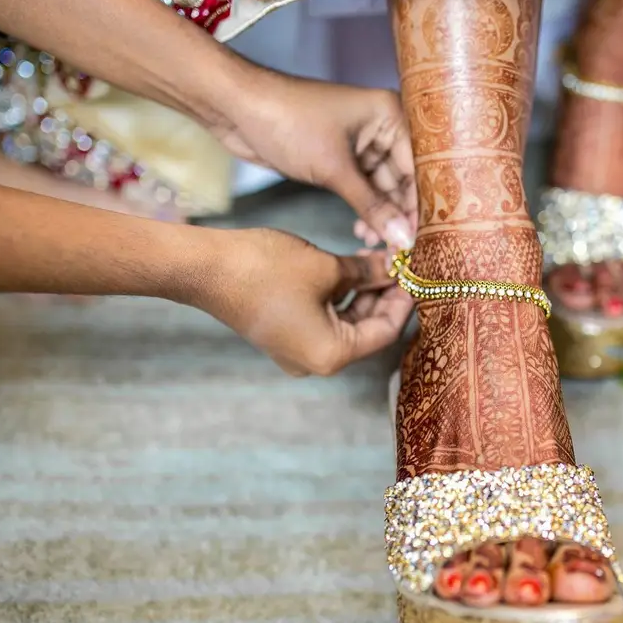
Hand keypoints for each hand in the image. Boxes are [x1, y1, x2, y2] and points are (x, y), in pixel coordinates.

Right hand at [193, 227, 412, 376]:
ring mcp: (298, 350)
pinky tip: (353, 268)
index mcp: (331, 355)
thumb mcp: (326, 267)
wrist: (205, 267)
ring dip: (364, 293)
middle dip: (385, 295)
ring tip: (380, 260)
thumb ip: (366, 271)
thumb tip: (394, 266)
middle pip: (367, 330)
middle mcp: (315, 362)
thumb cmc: (264, 269)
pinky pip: (325, 319)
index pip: (385, 331)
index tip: (417, 272)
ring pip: (346, 323)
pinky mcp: (285, 335)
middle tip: (402, 263)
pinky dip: (341, 297)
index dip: (404, 299)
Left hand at [214, 65, 417, 251]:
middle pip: (406, 179)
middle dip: (402, 214)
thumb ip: (372, 207)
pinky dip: (365, 211)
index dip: (422, 204)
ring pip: (385, 189)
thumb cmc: (288, 121)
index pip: (421, 166)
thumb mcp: (334, 169)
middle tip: (402, 250)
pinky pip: (365, 190)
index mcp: (390, 114)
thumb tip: (403, 239)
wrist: (237, 108)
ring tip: (378, 245)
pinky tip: (363, 232)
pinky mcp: (342, 159)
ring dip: (382, 217)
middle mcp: (382, 127)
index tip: (424, 238)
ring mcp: (362, 144)